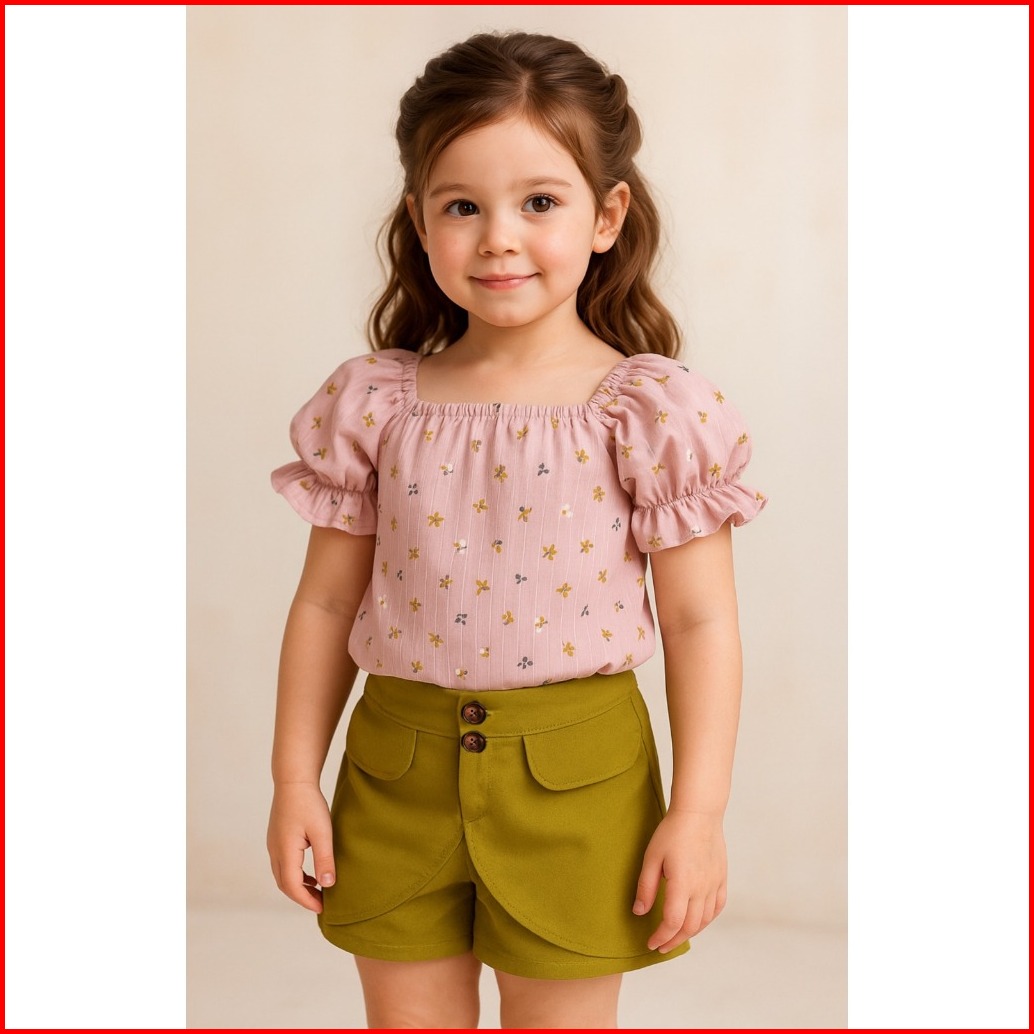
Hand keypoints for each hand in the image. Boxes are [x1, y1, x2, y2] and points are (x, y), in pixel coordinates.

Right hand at [266, 782, 336, 912]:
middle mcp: (274, 851)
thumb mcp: (322, 832)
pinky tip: (310, 874)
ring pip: (282, 875)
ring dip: (298, 886)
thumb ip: (324, 859)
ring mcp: (273, 845)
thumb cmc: (309, 803)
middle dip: (302, 897)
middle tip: (321, 904)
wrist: (293, 780)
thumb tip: (328, 884)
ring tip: (318, 891)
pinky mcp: (276, 838)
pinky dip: (295, 875)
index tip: (323, 908)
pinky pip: (283, 865)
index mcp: (285, 851)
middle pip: (285, 884)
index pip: (293, 886)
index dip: (307, 901)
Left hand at [633, 810, 727, 952]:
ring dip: (689, 933)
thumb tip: (640, 912)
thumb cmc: (672, 832)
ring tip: (675, 936)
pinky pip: (717, 907)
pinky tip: (697, 921)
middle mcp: (702, 888)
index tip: (650, 943)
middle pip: (689, 926)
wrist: (699, 813)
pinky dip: (707, 920)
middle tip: (660, 946)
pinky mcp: (721, 878)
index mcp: (682, 884)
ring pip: (704, 920)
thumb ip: (646, 887)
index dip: (661, 937)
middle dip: (673, 940)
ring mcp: (714, 884)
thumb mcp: (651, 857)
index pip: (672, 922)